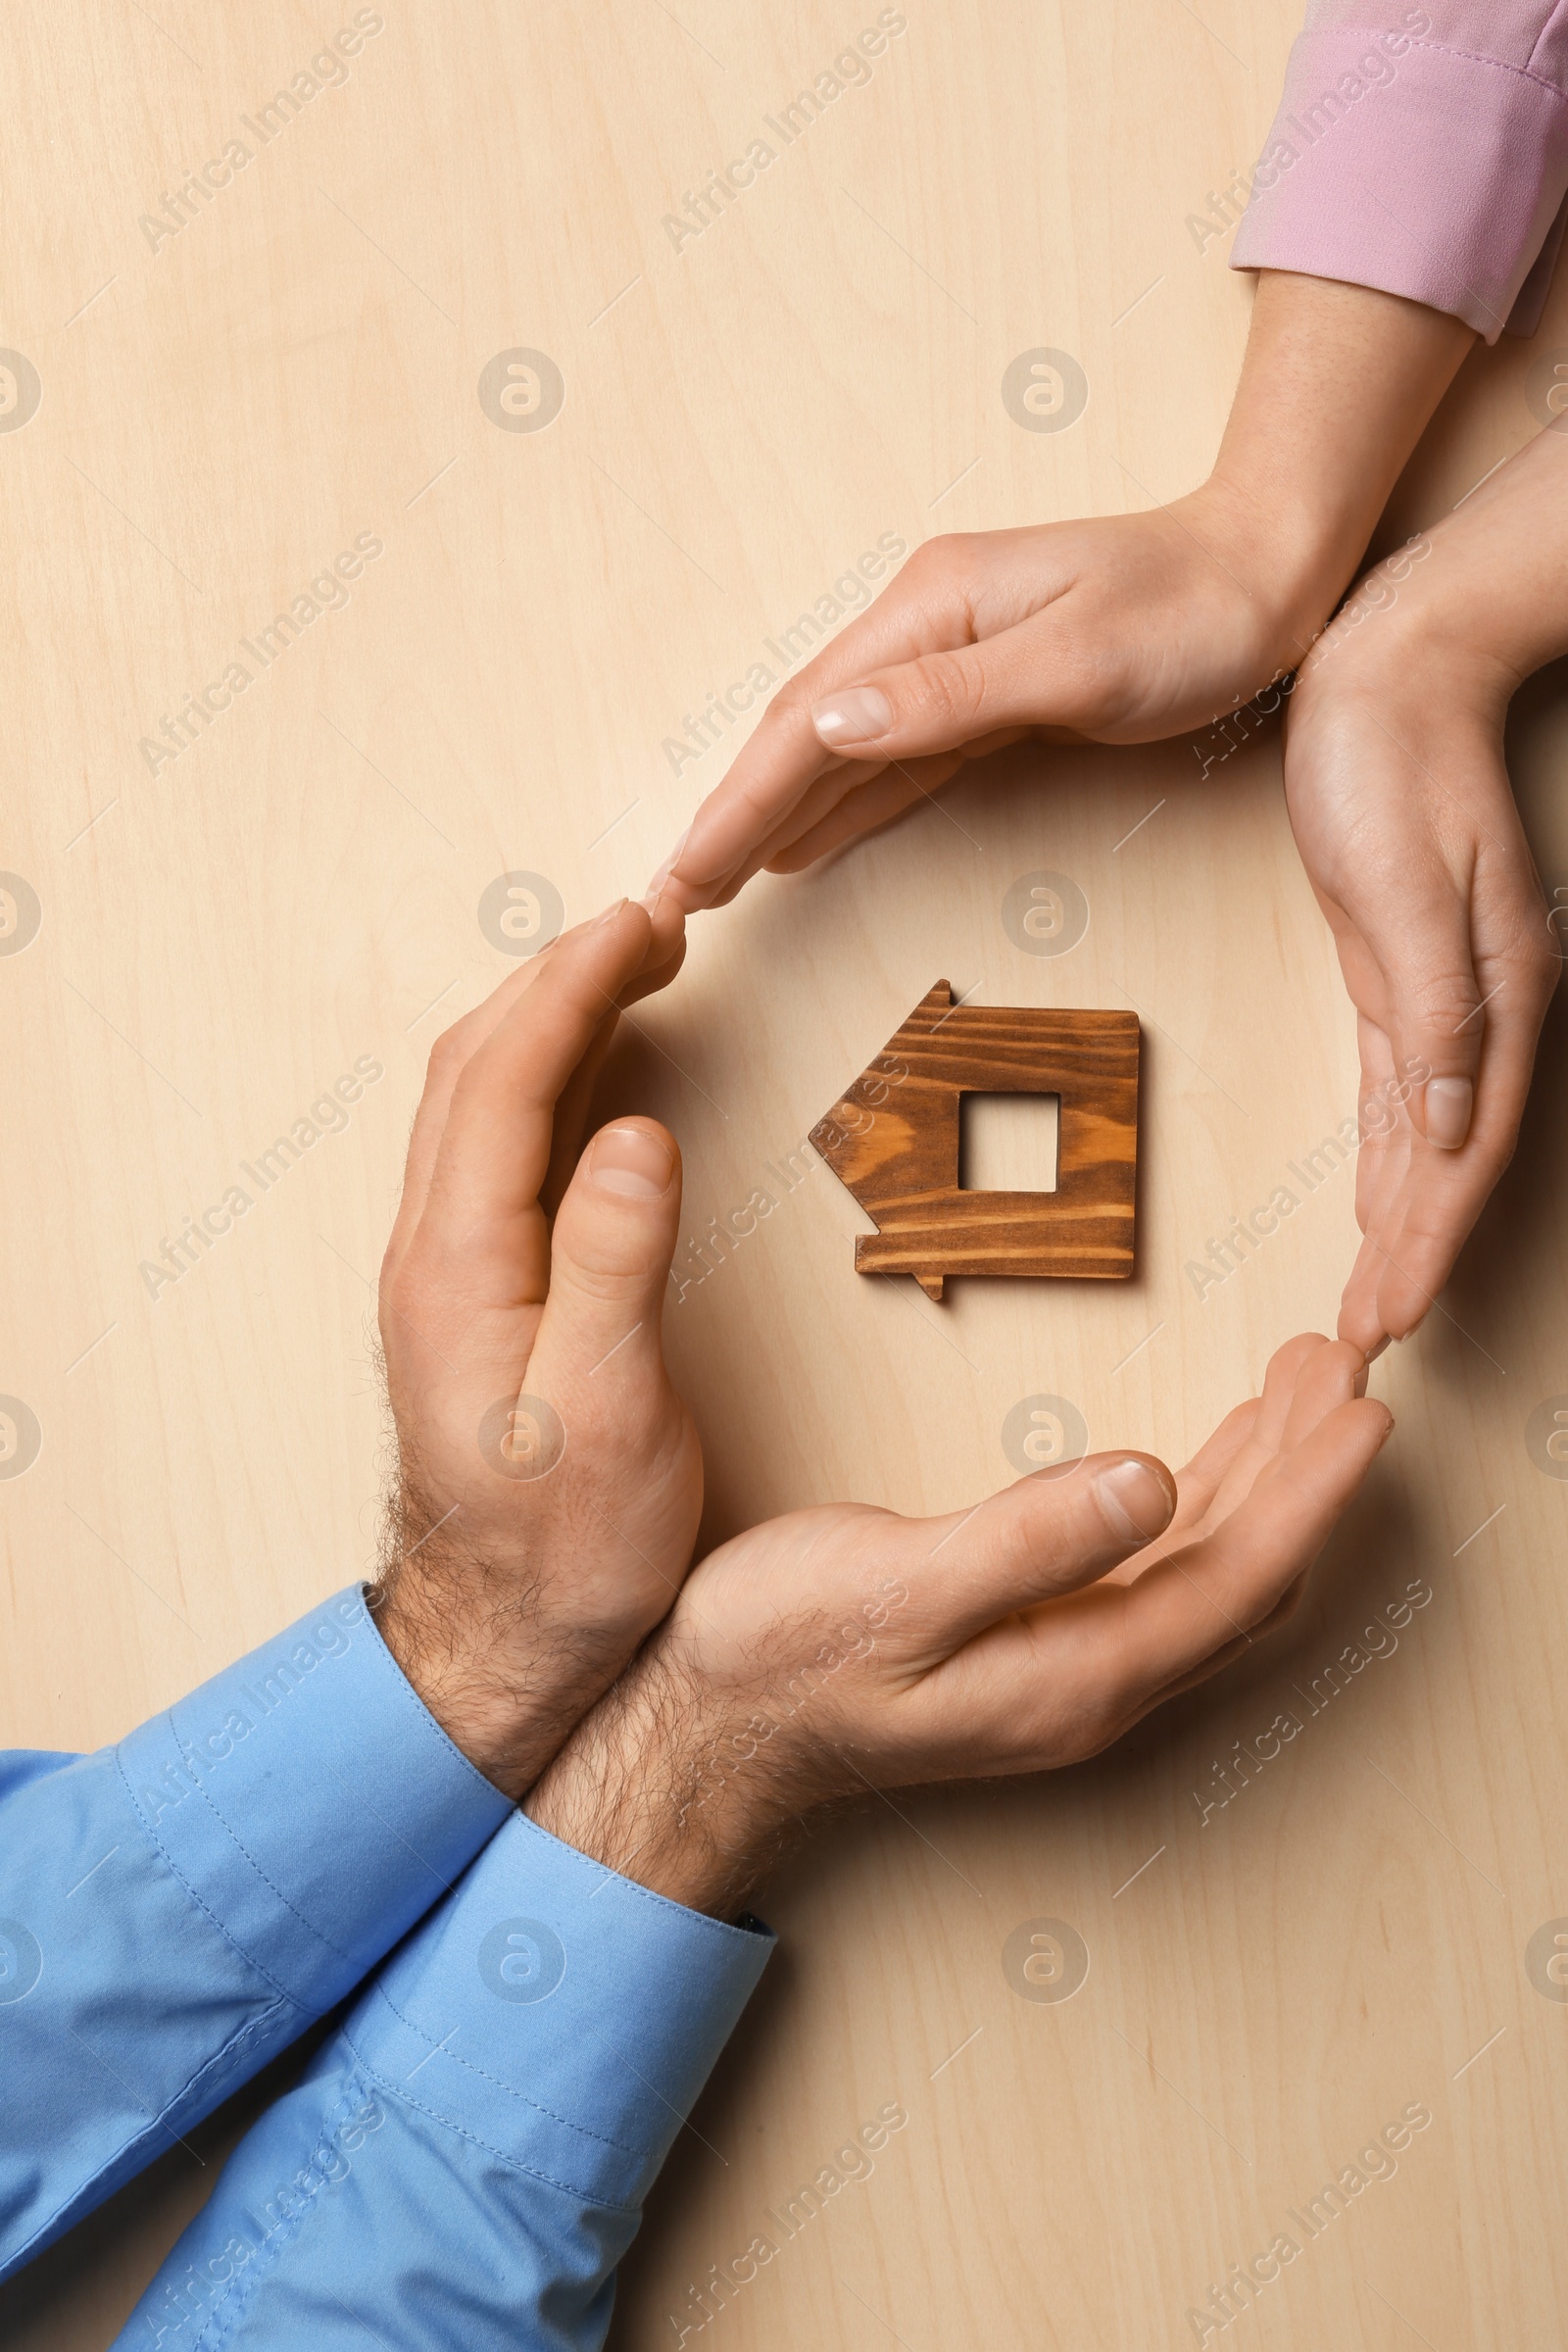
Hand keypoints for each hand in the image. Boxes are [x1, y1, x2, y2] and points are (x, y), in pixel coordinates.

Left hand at [371, 897, 702, 1799]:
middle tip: (648, 924)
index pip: (505, 1079)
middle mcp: (430, 1254)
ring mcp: (438, 1272)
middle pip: (474, 1067)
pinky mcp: (464, 1296)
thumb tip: (637, 1130)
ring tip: (622, 968)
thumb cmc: (563, 1547)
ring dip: (539, 1017)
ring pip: (471, 1100)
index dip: (575, 986)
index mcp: (461, 1268)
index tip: (645, 924)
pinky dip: (536, 1077)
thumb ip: (614, 1266)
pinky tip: (584, 1075)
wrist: (497, 1640)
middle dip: (557, 976)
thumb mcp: (610, 1414)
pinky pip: (486, 1146)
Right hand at [527, 1336, 1388, 1912]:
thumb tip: (1155, 1480)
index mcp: (1078, 1674)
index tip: (1369, 1408)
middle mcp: (1095, 1683)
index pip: (1240, 1576)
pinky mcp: (1032, 1646)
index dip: (1314, 1492)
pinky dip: (1197, 1501)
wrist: (705, 1728)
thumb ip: (1033, 1540)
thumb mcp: (898, 1586)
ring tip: (1294, 1385)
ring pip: (1203, 1569)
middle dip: (1304, 1469)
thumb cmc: (781, 1658)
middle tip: (1340, 1366)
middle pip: (1244, 1572)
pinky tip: (1198, 1456)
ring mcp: (1065, 1670)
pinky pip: (1154, 1572)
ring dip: (1258, 1478)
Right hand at [651, 492, 1310, 909]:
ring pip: (838, 749)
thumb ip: (949, 698)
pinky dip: (840, 803)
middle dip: (732, 814)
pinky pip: (893, 758)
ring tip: (715, 879)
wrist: (1274, 570)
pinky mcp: (989, 691)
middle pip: (800, 732)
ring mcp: (954, 657)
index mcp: (931, 609)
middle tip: (674, 895)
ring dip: (774, 814)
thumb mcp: (1078, 662)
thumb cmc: (1195, 611)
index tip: (684, 875)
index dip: (737, 803)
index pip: (804, 722)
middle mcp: (925, 626)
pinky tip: (805, 840)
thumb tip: (825, 724)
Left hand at [1284, 529, 1559, 1349]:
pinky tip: (1378, 1197)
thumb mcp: (1406, 886)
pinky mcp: (1398, 971)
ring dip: (1401, 1222)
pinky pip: (1402, 1089)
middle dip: (1412, 1257)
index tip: (1388, 1317)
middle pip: (1449, 1162)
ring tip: (1373, 1297)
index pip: (1463, 1152)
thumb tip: (1455, 1123)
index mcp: (1494, 995)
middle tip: (1366, 1340)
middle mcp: (1480, 1006)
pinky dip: (1390, 1155)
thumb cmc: (1390, 763)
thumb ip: (1438, 1011)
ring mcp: (1443, 991)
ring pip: (1426, 1137)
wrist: (1386, 668)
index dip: (1428, 1243)